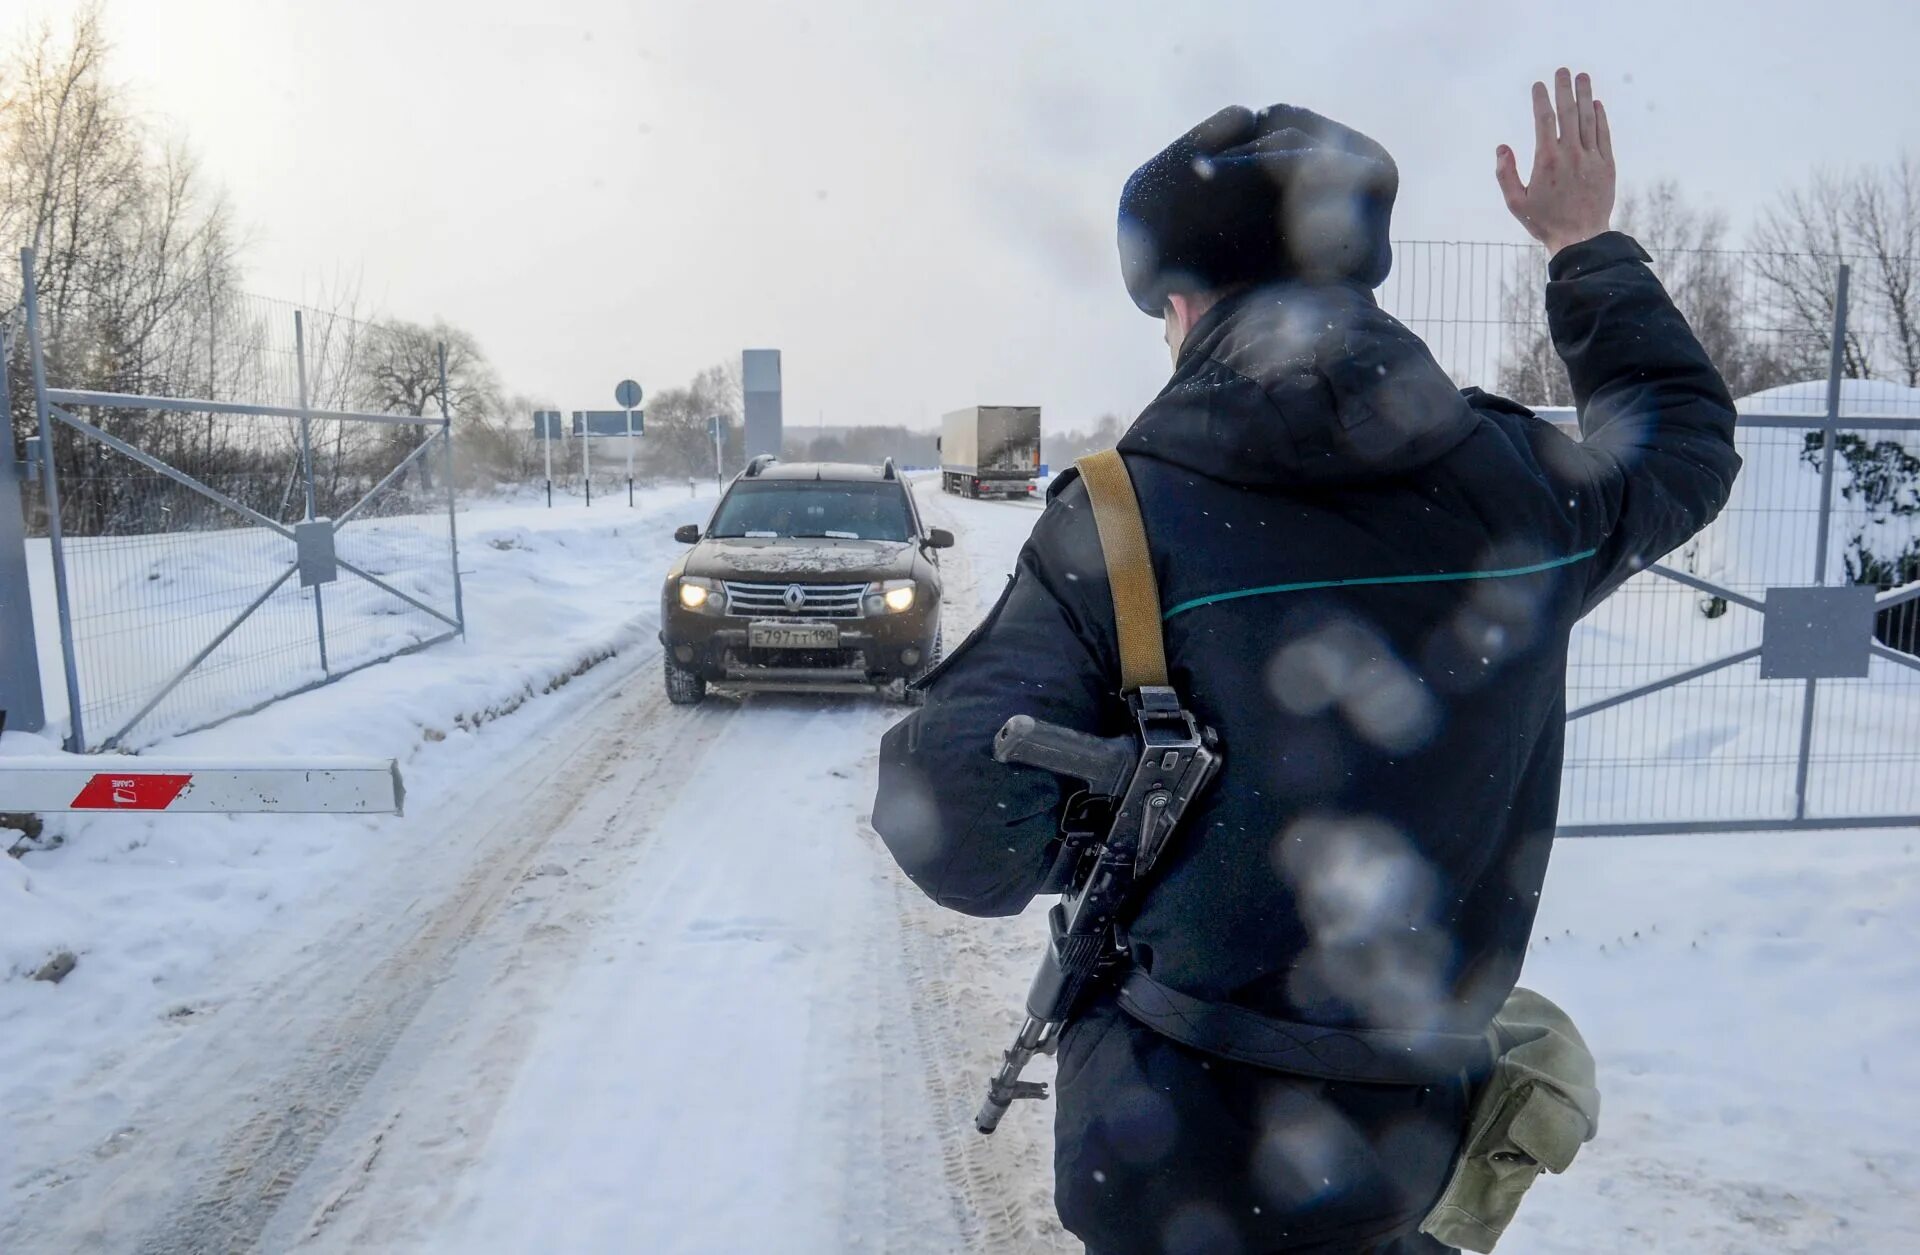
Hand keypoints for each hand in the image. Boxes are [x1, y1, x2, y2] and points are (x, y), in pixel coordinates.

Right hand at [1496, 68, 1614, 255]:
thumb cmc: (1544, 221)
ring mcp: (1591, 158)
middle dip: (1564, 89)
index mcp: (1547, 160)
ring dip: (1585, 95)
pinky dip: (1600, 117)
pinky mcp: (1606, 165)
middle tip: (1562, 71)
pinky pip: (1604, 134)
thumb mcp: (1516, 202)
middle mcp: (1571, 154)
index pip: (1544, 120)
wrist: (1581, 238)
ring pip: (1588, 119)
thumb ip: (1505, 174)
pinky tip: (1596, 104)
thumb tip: (1502, 148)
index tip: (1538, 85)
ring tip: (1582, 77)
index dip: (1540, 99)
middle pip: (1568, 112)